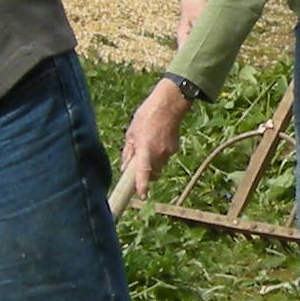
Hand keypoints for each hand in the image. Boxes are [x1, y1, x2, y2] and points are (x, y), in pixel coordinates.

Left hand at [119, 79, 191, 200]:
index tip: (142, 196)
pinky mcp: (174, 148)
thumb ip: (128, 151)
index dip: (142, 186)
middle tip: (137, 163)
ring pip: (158, 166)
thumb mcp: (131, 132)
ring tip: (147, 145)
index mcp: (145, 148)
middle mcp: (158, 153)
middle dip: (145, 173)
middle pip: (151, 173)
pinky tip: (156, 139)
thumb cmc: (147, 115)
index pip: (143, 172)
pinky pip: (164, 157)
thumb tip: (125, 166)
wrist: (170, 104)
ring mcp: (168, 152)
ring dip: (151, 163)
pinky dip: (158, 154)